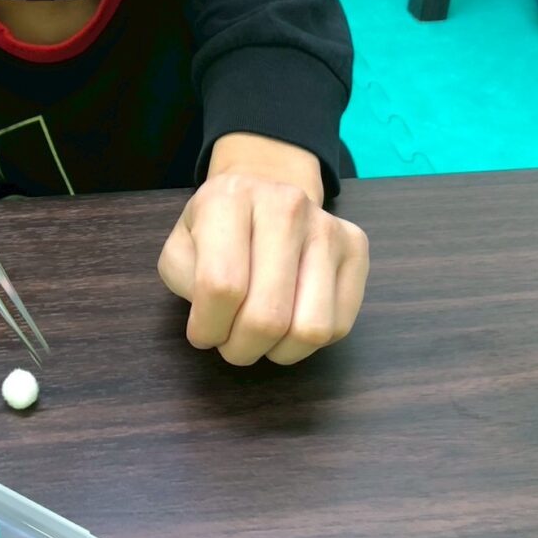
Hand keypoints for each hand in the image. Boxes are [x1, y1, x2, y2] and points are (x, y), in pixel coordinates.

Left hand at [158, 137, 368, 365]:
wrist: (265, 186)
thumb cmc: (218, 228)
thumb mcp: (182, 245)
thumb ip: (186, 281)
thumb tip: (215, 322)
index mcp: (229, 200)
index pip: (221, 287)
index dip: (209, 327)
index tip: (203, 334)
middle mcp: (285, 205)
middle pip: (268, 316)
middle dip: (241, 348)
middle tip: (230, 344)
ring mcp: (326, 225)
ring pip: (310, 328)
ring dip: (278, 351)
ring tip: (260, 338)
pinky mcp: (356, 246)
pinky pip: (338, 325)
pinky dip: (308, 342)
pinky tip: (289, 323)